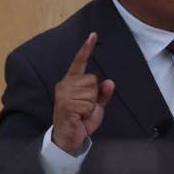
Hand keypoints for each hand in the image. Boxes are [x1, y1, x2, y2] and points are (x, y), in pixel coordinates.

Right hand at [52, 33, 114, 154]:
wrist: (68, 138)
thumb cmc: (80, 120)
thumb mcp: (96, 106)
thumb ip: (102, 94)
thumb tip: (109, 82)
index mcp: (71, 82)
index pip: (79, 62)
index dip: (87, 48)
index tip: (93, 34)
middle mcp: (65, 84)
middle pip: (93, 79)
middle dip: (94, 96)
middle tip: (85, 107)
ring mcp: (64, 94)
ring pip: (92, 92)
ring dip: (91, 105)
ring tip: (81, 112)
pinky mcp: (66, 104)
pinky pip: (88, 104)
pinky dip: (88, 112)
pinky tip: (79, 117)